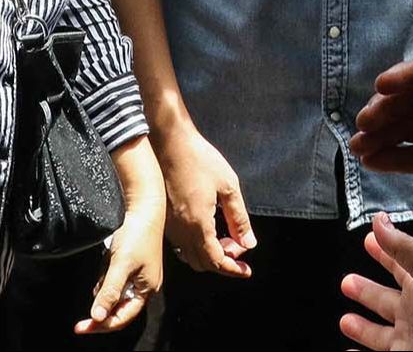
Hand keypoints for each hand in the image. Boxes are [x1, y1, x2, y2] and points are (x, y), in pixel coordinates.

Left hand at [75, 136, 164, 334]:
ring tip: (106, 266)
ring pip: (113, 292)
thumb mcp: (121, 264)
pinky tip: (107, 260)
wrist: (145, 206)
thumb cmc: (138, 234)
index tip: (83, 328)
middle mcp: (143, 285)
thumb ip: (109, 291)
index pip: (123, 317)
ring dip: (103, 286)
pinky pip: (113, 277)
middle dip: (101, 307)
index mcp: (146, 289)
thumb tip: (97, 316)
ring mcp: (136, 274)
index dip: (103, 325)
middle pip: (117, 307)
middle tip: (80, 322)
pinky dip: (106, 273)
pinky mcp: (130, 263)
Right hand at [154, 122, 255, 276]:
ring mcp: (169, 225)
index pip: (216, 261)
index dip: (232, 269)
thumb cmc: (199, 159)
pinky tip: (206, 229)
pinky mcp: (164, 218)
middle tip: (237, 246)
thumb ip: (239, 218)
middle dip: (222, 260)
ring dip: (208, 254)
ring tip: (224, 237)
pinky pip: (179, 244)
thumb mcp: (228, 186)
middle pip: (202, 263)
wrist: (170, 142)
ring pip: (189, 256)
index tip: (246, 270)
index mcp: (198, 225)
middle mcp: (181, 231)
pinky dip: (195, 246)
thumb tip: (248, 243)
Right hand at [340, 212, 412, 350]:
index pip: (399, 264)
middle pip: (384, 299)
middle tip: (347, 282)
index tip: (368, 238)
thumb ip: (404, 247)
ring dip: (361, 326)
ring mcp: (409, 339)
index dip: (384, 251)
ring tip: (344, 320)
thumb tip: (379, 220)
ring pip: (378, 332)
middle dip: (365, 290)